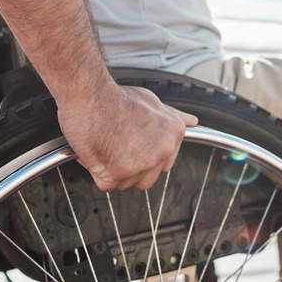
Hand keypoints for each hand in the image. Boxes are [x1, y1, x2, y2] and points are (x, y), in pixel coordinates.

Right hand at [57, 83, 197, 190]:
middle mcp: (162, 149)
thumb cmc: (115, 98)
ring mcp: (142, 163)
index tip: (134, 146)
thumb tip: (191, 121)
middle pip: (147, 177)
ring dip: (113, 171)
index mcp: (173, 134)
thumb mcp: (151, 101)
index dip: (144, 155)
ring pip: (127, 183)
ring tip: (106, 145)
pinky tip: (97, 152)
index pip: (164, 163)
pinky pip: (107, 185)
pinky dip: (98, 172)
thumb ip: (172, 116)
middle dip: (130, 166)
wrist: (90, 96)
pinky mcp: (119, 172)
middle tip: (117, 146)